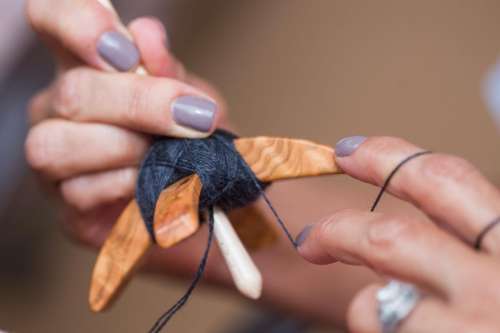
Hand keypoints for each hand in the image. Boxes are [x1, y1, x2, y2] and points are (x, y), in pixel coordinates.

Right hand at [25, 0, 227, 277]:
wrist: (205, 198)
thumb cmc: (191, 140)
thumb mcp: (190, 98)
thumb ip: (167, 69)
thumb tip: (146, 35)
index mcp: (85, 68)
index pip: (50, 19)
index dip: (77, 23)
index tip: (126, 52)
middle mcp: (58, 111)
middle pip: (72, 92)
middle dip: (141, 104)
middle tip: (196, 117)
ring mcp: (57, 161)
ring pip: (57, 144)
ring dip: (127, 147)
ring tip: (168, 154)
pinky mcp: (70, 210)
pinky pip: (80, 193)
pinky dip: (127, 186)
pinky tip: (154, 184)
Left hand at [297, 136, 499, 331]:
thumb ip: (472, 248)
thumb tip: (393, 239)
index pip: (444, 180)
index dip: (386, 158)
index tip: (349, 150)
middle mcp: (499, 287)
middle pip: (391, 240)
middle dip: (341, 231)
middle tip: (313, 239)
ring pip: (376, 308)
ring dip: (372, 314)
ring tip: (401, 323)